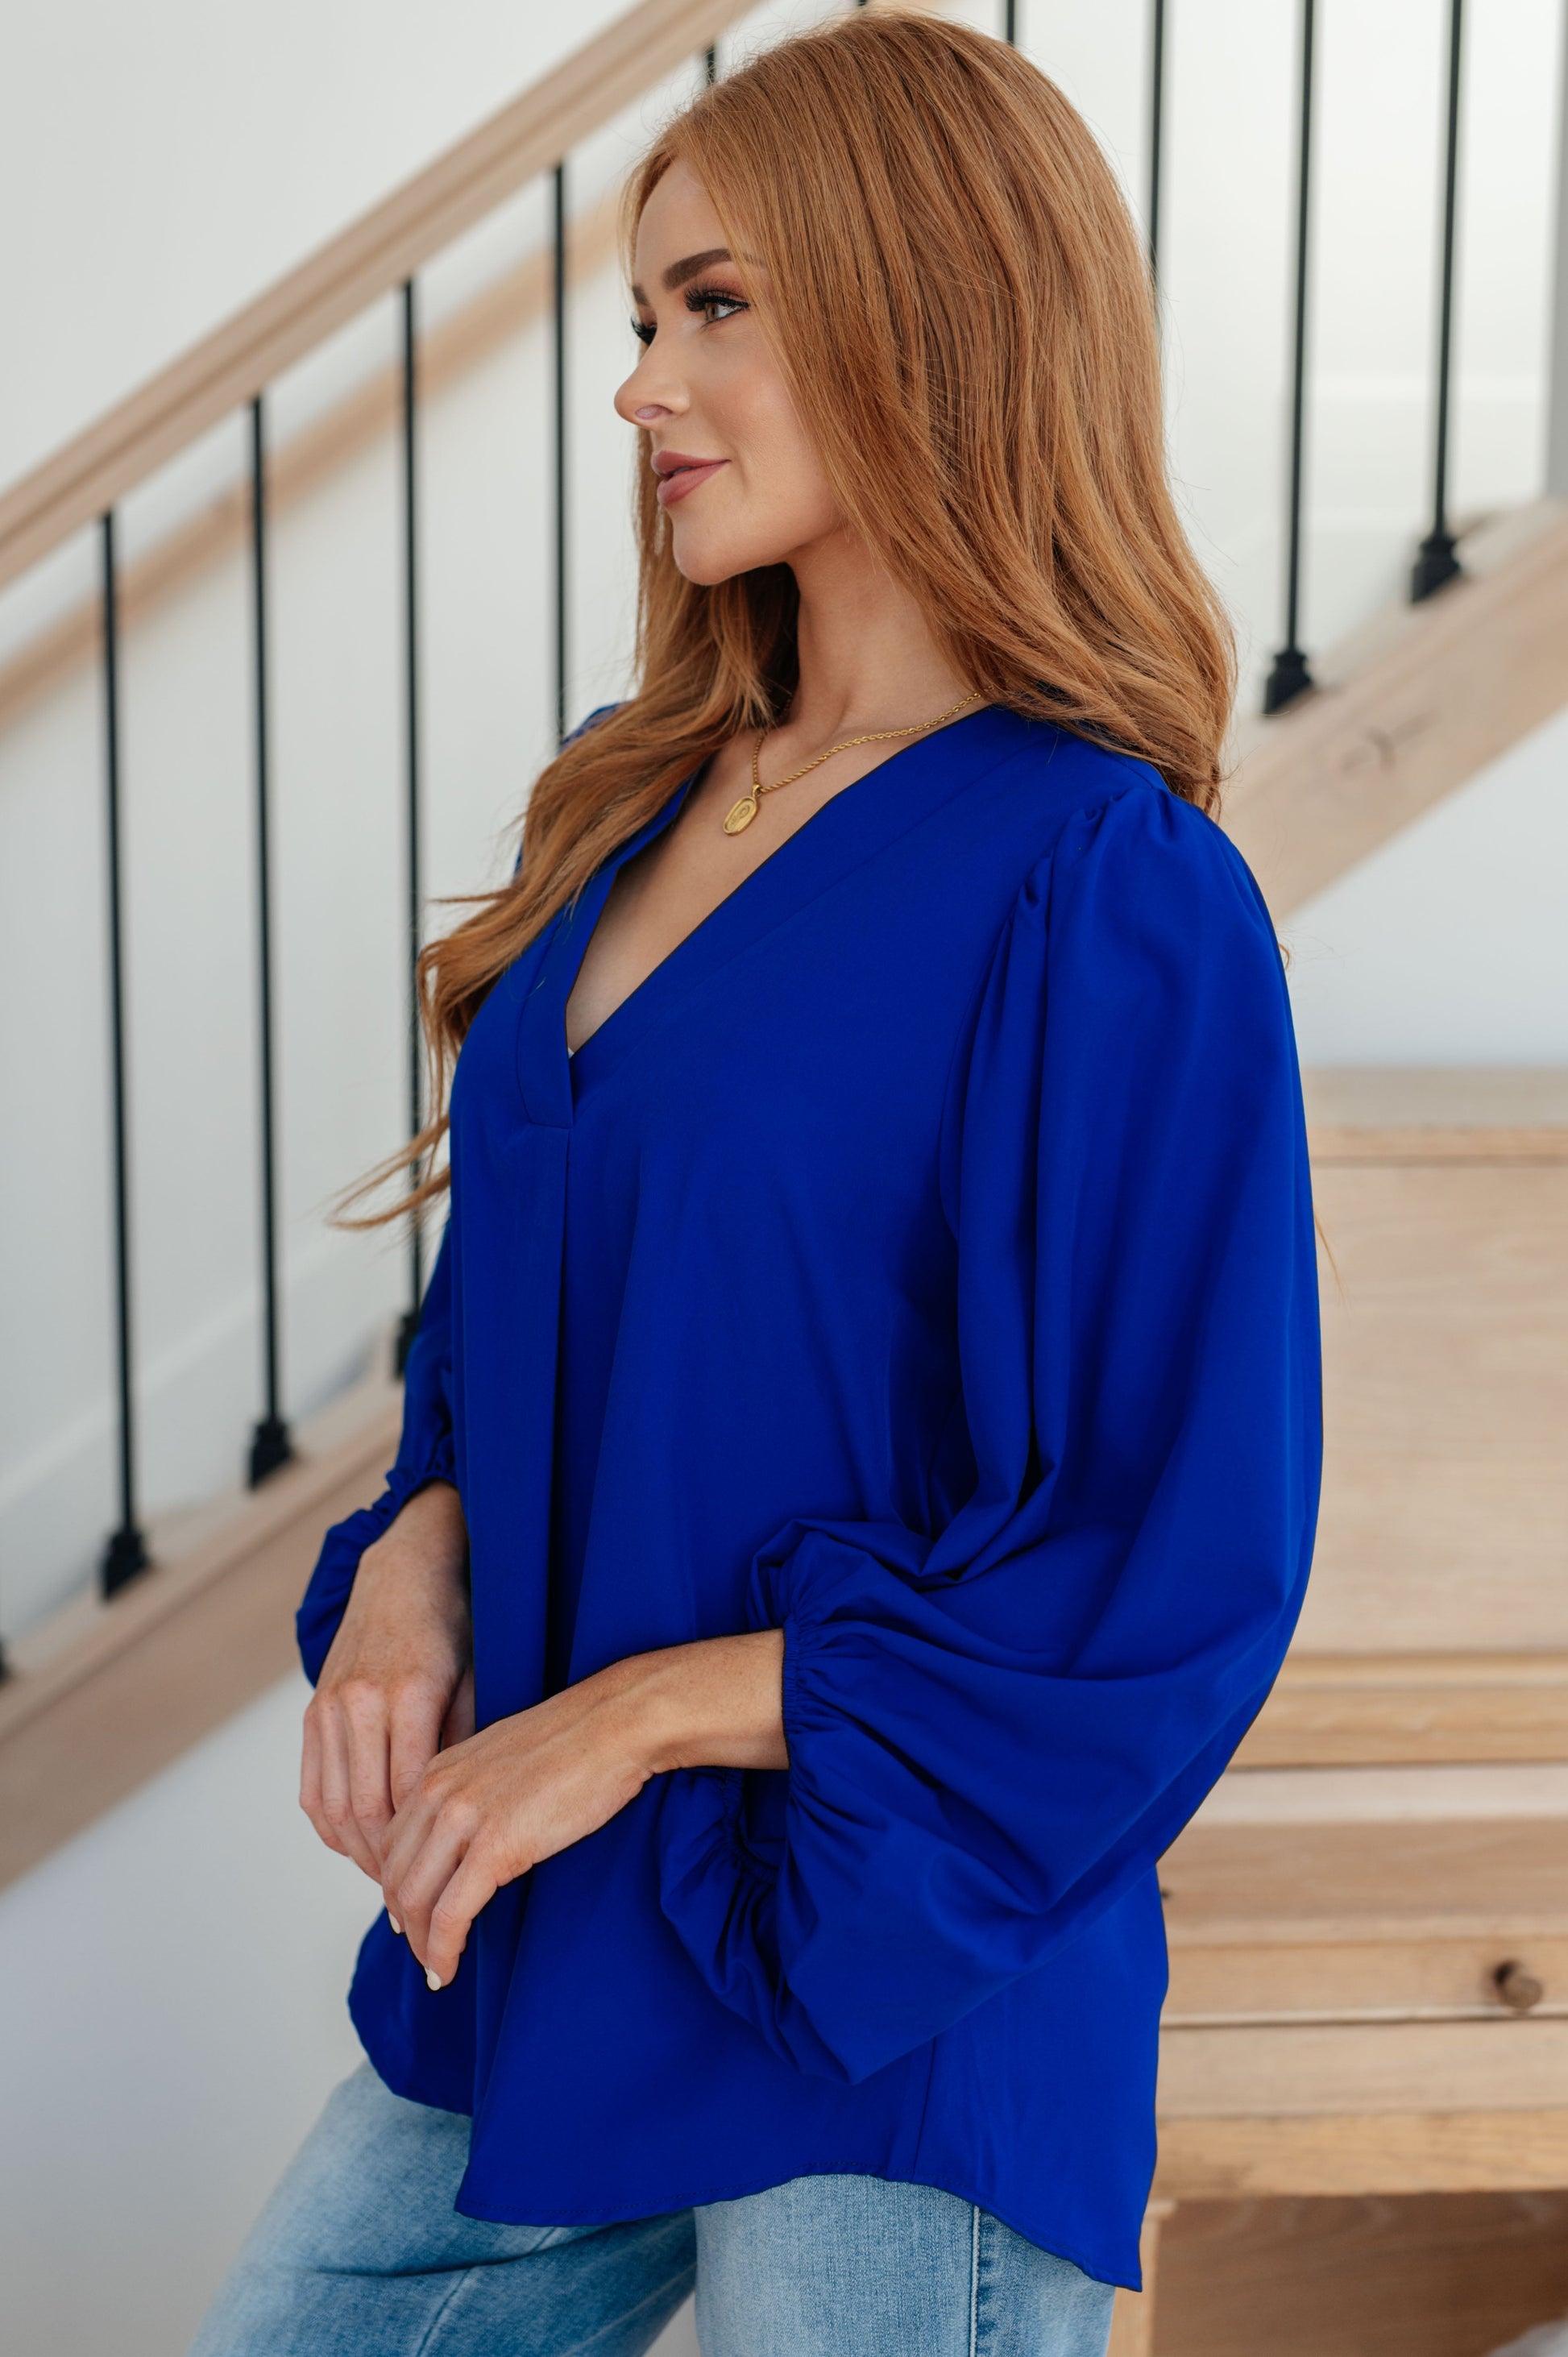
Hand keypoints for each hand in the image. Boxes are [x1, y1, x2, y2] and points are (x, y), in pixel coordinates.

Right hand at [301, 1481, 469, 1882]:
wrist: (403, 1573)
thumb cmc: (454, 1627)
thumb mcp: (476, 1679)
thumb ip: (464, 1742)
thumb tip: (462, 1813)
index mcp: (409, 1695)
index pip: (407, 1795)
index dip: (420, 1846)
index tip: (440, 1878)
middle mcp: (360, 1702)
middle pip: (364, 1811)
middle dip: (386, 1862)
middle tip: (412, 1898)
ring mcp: (329, 1706)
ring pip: (332, 1806)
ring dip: (356, 1852)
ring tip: (387, 1879)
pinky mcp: (313, 1709)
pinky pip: (312, 1786)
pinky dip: (331, 1825)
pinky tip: (357, 1846)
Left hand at [382, 1628, 786, 1989]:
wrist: (619, 1722)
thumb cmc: (579, 1741)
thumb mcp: (506, 1758)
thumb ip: (476, 1790)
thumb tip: (473, 1835)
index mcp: (439, 1769)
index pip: (391, 1842)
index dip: (396, 1887)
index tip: (411, 1916)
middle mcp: (439, 1791)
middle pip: (395, 1875)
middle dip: (404, 1922)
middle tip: (423, 1951)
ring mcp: (464, 1818)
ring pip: (415, 1901)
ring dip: (421, 1945)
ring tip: (437, 1970)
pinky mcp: (495, 1846)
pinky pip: (451, 1914)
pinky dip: (442, 1951)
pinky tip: (448, 1971)